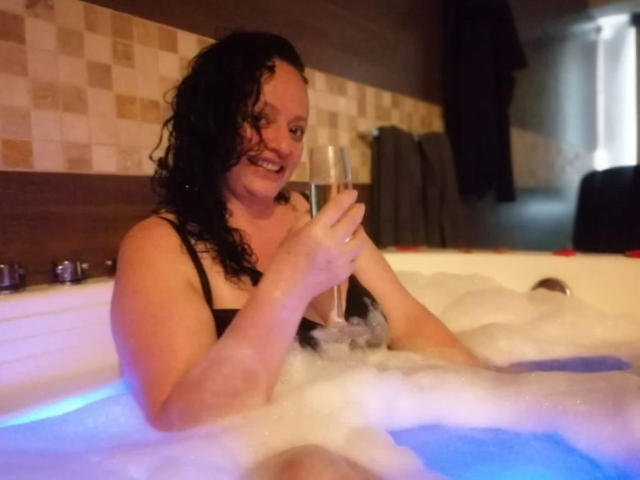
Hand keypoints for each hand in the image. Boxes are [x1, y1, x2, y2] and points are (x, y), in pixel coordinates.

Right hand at [265, 189, 365, 303]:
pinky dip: (352, 250)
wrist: (288, 288)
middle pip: (353, 220)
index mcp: (316, 230)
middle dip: (357, 210)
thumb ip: (306, 219)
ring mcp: (342, 259)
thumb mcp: (292, 233)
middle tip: (359, 206)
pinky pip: (355, 256)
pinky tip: (347, 248)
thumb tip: (318, 211)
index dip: (347, 197)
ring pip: (360, 239)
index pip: (337, 207)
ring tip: (354, 228)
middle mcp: (332, 242)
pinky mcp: (346, 272)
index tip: (353, 193)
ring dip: (358, 231)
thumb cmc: (285, 259)